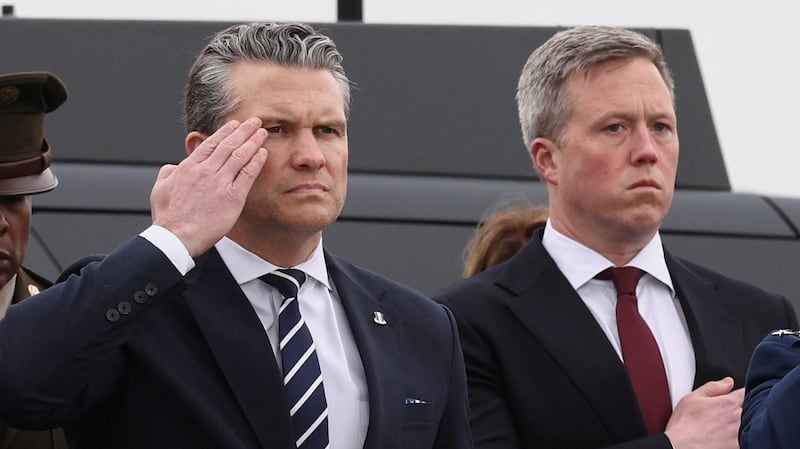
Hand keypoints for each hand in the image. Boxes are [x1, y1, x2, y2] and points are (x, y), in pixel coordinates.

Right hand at [150, 118, 267, 256]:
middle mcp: (205, 171)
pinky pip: (247, 174)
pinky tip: (263, 153)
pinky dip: (255, 161)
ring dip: (252, 141)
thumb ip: (168, 173)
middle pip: (228, 145)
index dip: (225, 132)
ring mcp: (219, 183)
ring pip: (239, 155)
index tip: (234, 124)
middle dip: (243, 130)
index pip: (210, 144)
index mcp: (188, 167)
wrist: (175, 238)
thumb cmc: (168, 219)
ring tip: (262, 132)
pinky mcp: (232, 197)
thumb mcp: (160, 189)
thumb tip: (173, 166)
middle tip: (255, 121)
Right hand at [664, 377, 743, 448]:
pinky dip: (740, 437)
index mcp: (728, 403)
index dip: (740, 393)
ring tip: (724, 426)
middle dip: (740, 408)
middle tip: (725, 412)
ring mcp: (739, 434)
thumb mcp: (693, 397)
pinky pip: (745, 439)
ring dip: (740, 423)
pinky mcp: (737, 446)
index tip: (735, 396)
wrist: (682, 445)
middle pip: (749, 408)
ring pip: (748, 424)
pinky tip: (726, 436)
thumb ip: (714, 387)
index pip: (745, 392)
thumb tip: (728, 382)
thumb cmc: (684, 424)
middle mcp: (737, 417)